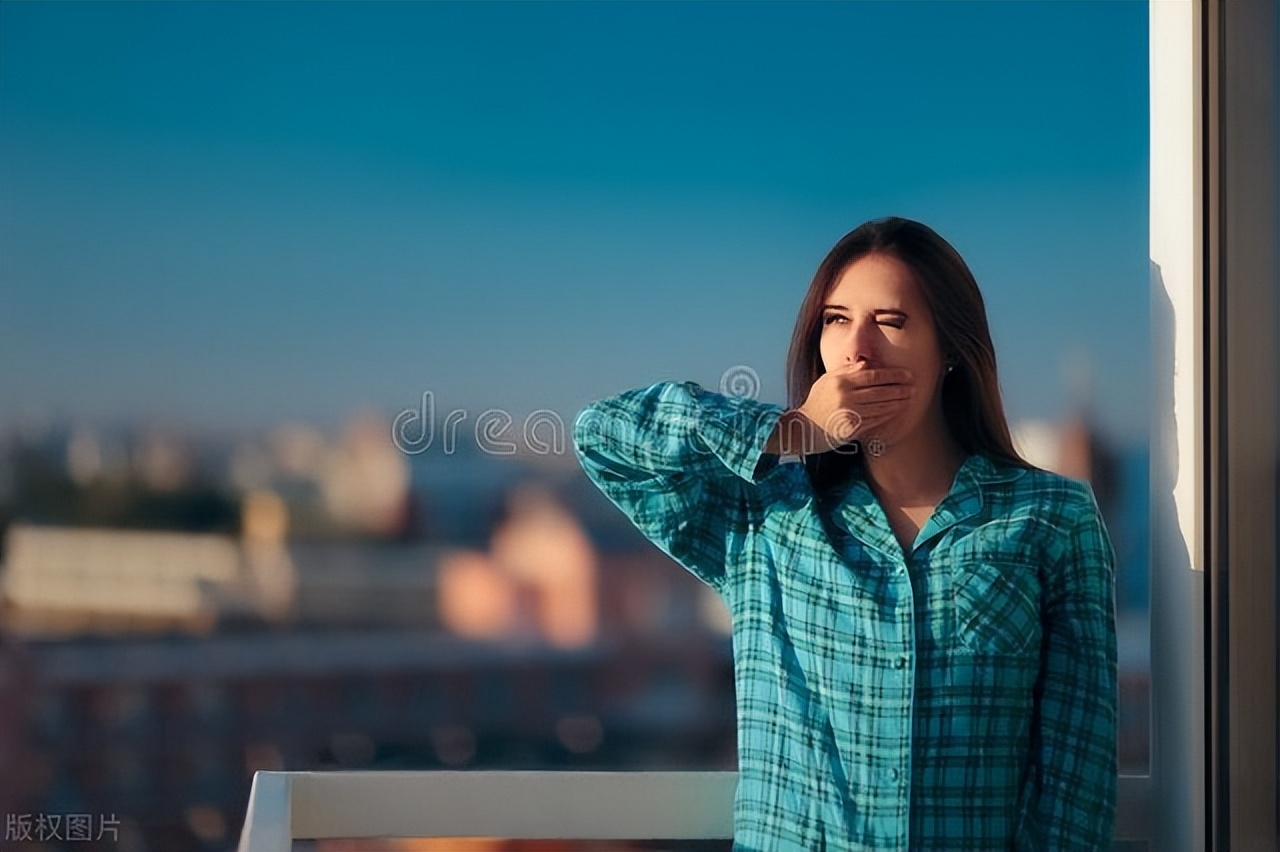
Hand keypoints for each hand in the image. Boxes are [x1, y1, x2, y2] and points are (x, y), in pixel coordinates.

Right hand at [767, 366, 912, 454]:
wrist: (802, 428)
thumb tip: (866, 363)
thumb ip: (846, 371)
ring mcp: (849, 413)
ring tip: (909, 398)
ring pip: (881, 406)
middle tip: (914, 387)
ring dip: (898, 402)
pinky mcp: (852, 429)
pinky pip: (875, 421)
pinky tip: (896, 411)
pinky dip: (887, 415)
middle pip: (880, 391)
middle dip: (900, 388)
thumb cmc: (815, 402)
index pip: (873, 375)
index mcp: (840, 381)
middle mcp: (846, 396)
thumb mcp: (826, 381)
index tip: (907, 374)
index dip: (893, 374)